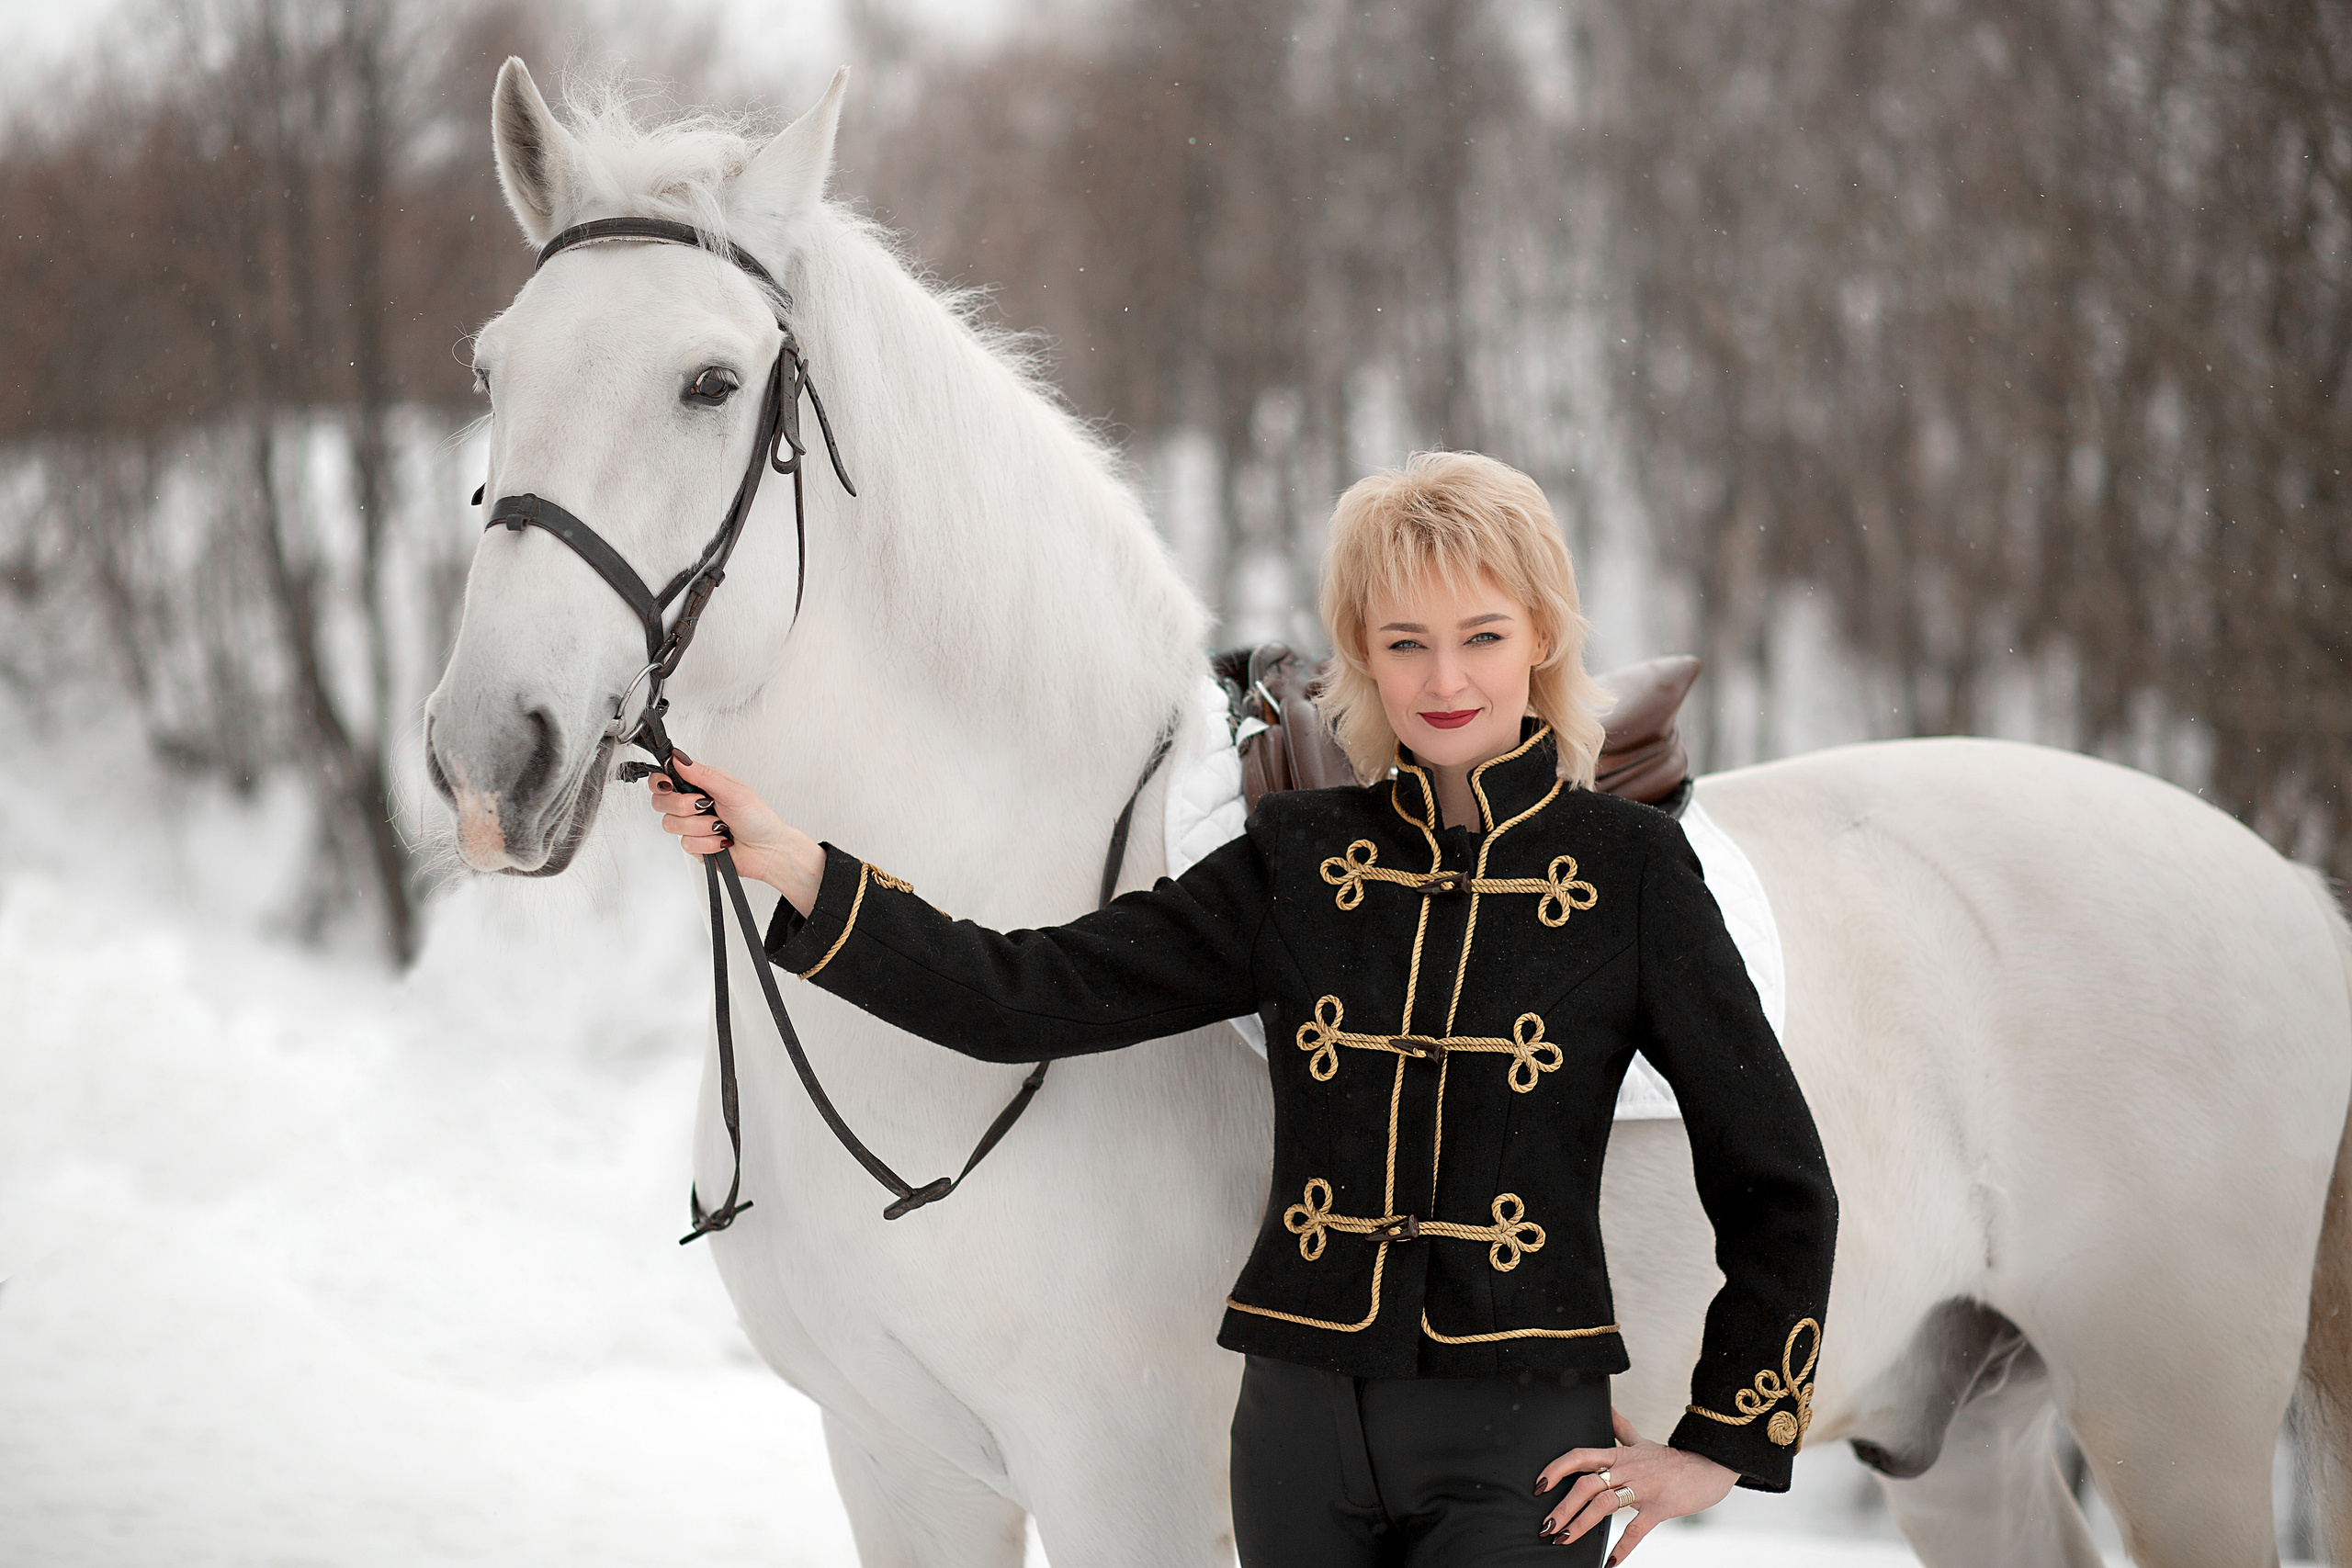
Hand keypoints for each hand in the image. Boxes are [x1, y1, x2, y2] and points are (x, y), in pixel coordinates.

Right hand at [643, 753, 824, 914]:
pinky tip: (721, 841)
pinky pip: (686, 844)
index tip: (668, 784)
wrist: (768, 850)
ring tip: (721, 825)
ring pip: (671, 824)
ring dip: (701, 826)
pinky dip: (707, 843)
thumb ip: (703, 775)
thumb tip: (679, 758)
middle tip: (706, 805)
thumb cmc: (758, 818)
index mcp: (701, 785)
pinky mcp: (695, 846)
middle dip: (684, 805)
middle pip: (661, 802)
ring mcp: (692, 826)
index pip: (665, 778)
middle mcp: (693, 804)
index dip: (660, 781)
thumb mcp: (732, 790)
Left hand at [1535, 1407, 1737, 1562]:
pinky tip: (1608, 1562)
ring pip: (1604, 1505)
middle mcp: (1627, 1469)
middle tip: (1546, 1526)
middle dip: (1563, 1506)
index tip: (1539, 1485)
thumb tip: (1606, 1409)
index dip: (1556, 1469)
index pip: (1580, 1456)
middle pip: (1586, 1484)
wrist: (1711, 1464)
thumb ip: (1620, 1429)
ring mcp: (1643, 1488)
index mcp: (1619, 1455)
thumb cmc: (1673, 1458)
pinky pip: (1636, 1529)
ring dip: (1580, 1524)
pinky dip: (1622, 1547)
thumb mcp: (1643, 1441)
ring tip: (1563, 1540)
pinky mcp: (1660, 1508)